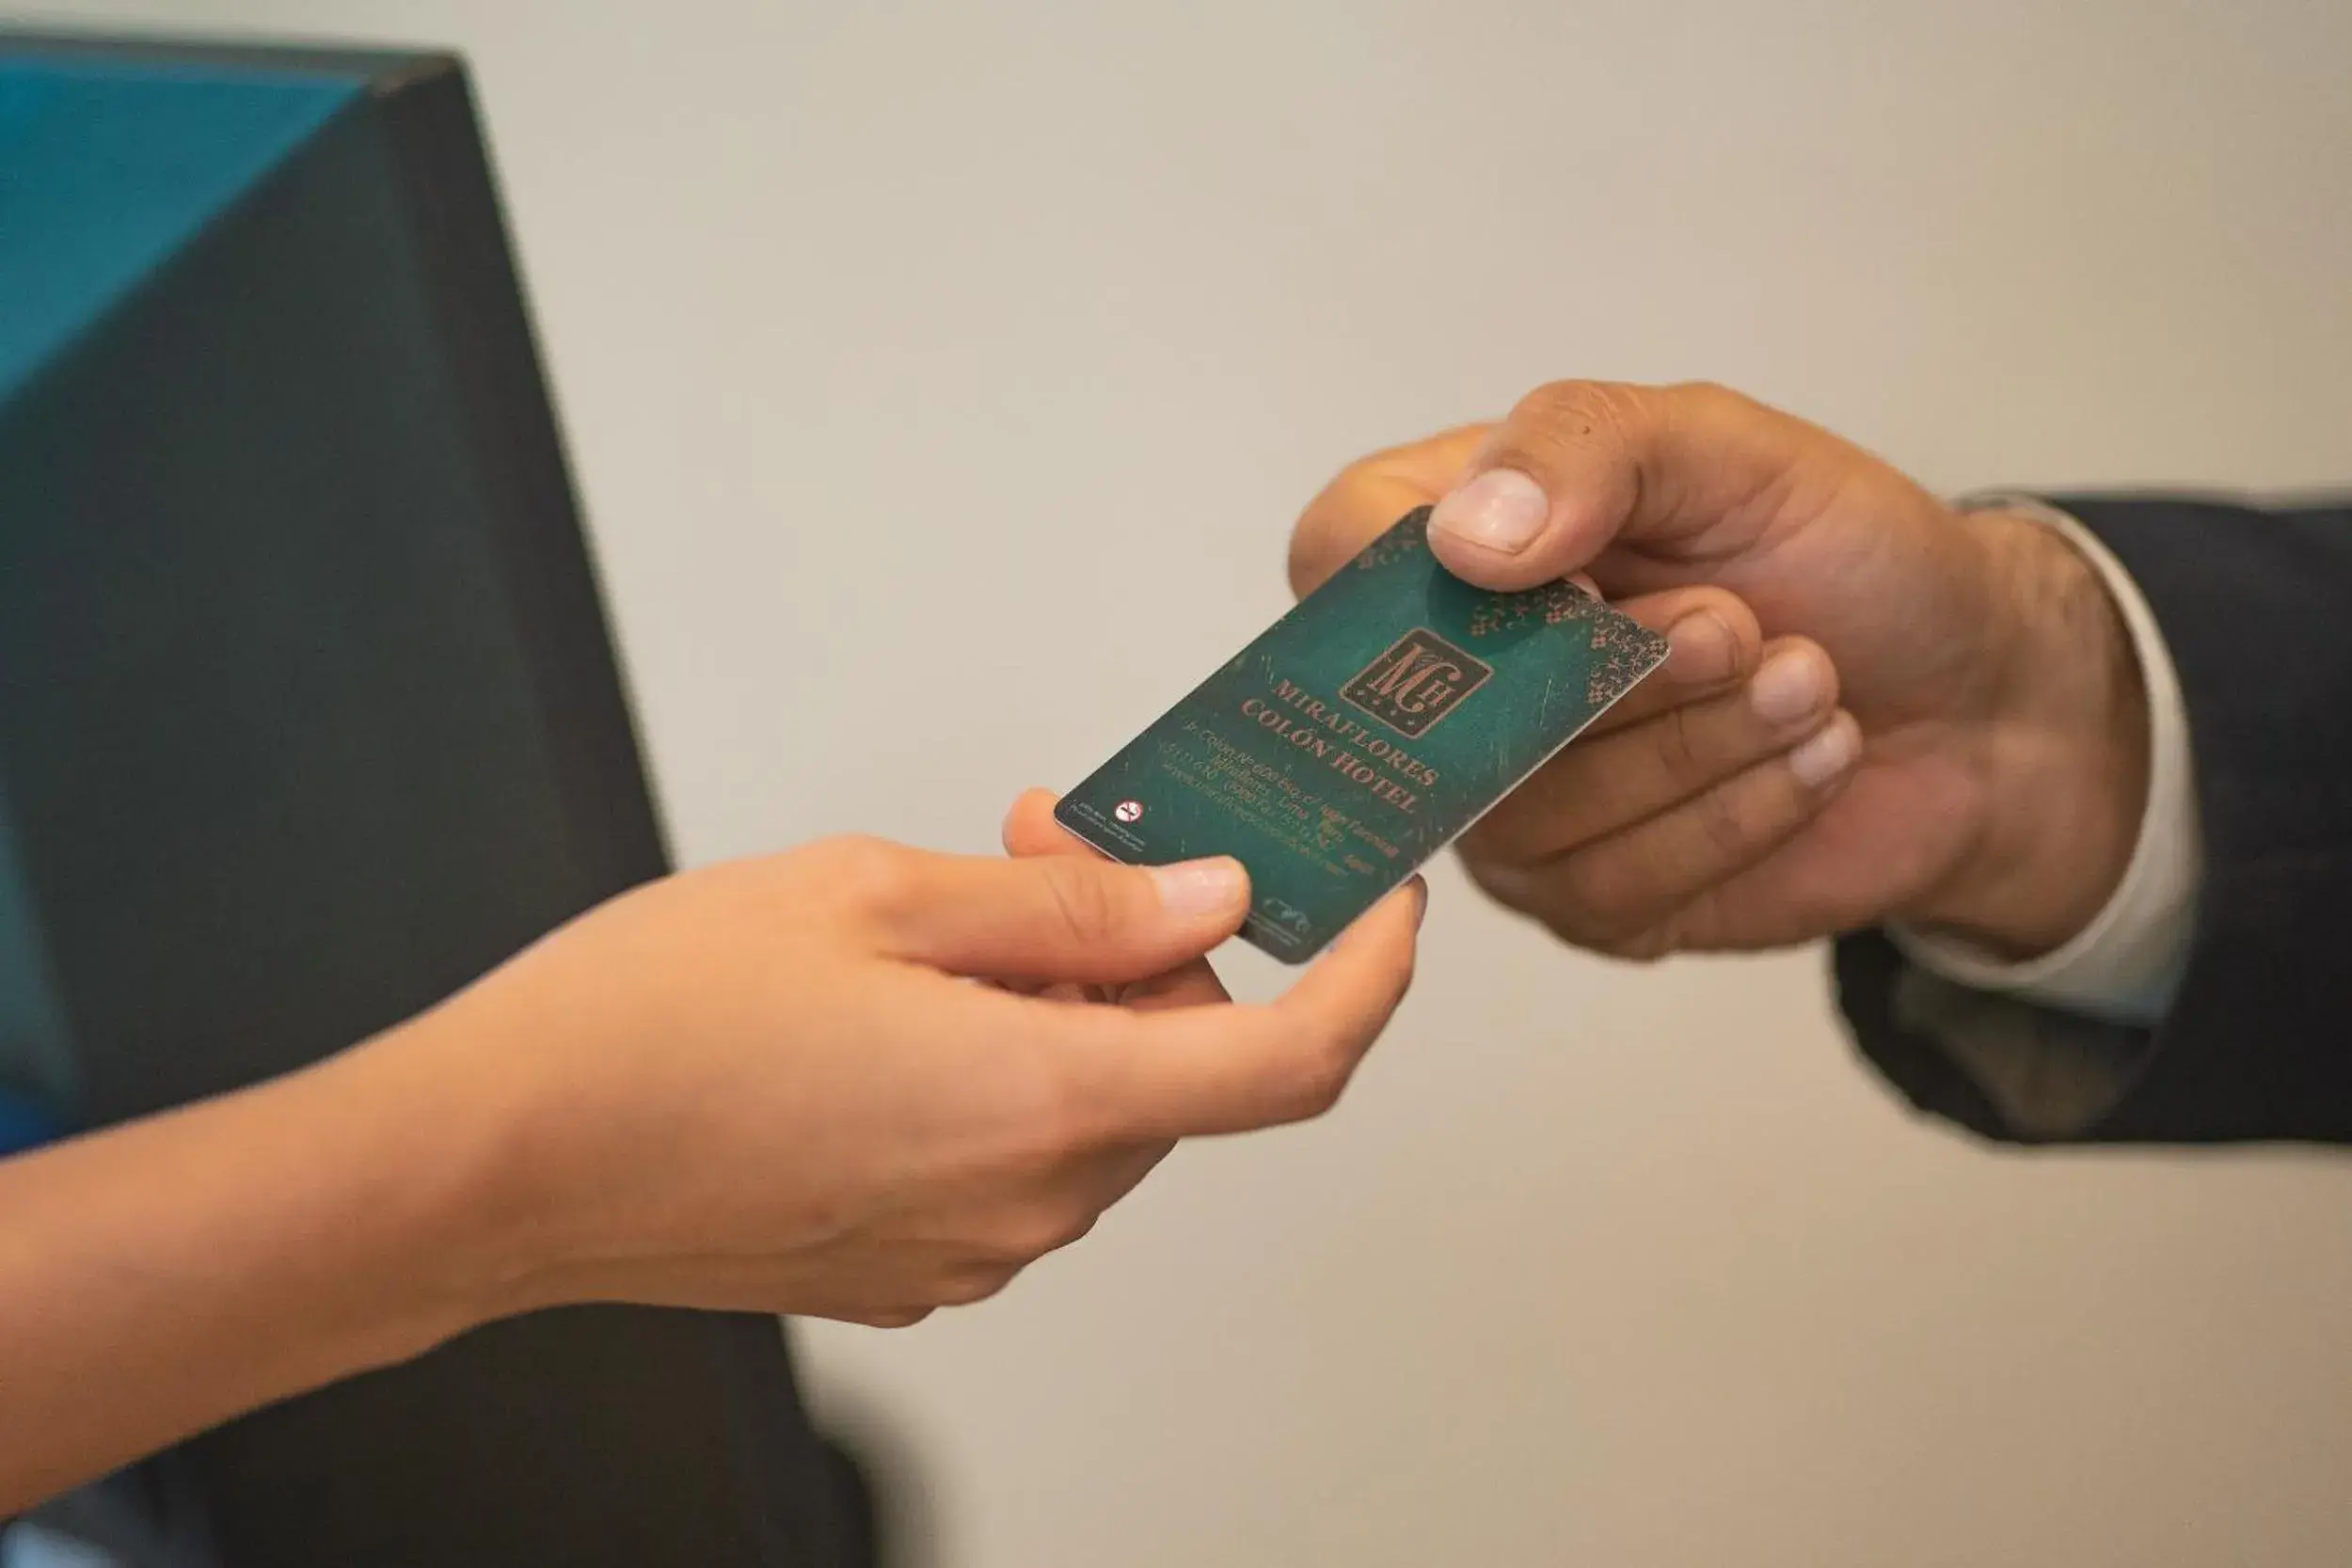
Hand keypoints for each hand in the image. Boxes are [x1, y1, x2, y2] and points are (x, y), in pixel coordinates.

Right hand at [400, 825, 1422, 1328]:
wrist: (494, 1163)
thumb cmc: (647, 1022)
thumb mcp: (875, 895)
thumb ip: (1069, 906)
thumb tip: (1204, 902)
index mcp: (1041, 1102)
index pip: (1288, 1063)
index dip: (1364, 979)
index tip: (1383, 908)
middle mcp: (1027, 1202)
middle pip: (1177, 1069)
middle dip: (1152, 951)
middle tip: (1053, 845)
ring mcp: (966, 1251)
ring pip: (1094, 1108)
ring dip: (1068, 1005)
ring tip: (951, 914)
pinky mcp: (908, 1268)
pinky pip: (1014, 1157)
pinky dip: (1007, 1069)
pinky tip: (907, 1008)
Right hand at [1291, 389, 2146, 958]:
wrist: (1985, 694)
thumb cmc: (1847, 554)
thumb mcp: (1733, 448)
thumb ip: (1589, 450)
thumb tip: (1464, 540)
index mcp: (1461, 541)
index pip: (1335, 553)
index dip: (1419, 579)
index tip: (1577, 582)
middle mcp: (1461, 683)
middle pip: (1444, 711)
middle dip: (1623, 674)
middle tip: (1743, 626)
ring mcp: (1514, 804)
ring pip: (1533, 813)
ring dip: (1701, 742)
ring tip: (1805, 680)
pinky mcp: (1590, 899)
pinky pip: (1613, 887)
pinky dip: (1737, 814)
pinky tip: (1808, 757)